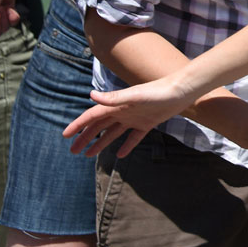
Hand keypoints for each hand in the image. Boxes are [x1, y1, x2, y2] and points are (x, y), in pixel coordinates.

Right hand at [62, 75, 197, 156]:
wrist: (182, 91)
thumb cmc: (159, 91)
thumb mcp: (135, 96)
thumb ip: (114, 98)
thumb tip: (90, 95)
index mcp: (117, 105)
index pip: (92, 116)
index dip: (78, 125)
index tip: (65, 136)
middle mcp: (123, 111)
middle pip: (99, 126)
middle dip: (85, 138)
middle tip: (73, 151)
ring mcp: (135, 117)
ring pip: (113, 133)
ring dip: (101, 143)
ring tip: (88, 155)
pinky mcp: (147, 123)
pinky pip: (133, 137)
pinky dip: (126, 145)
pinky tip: (119, 155)